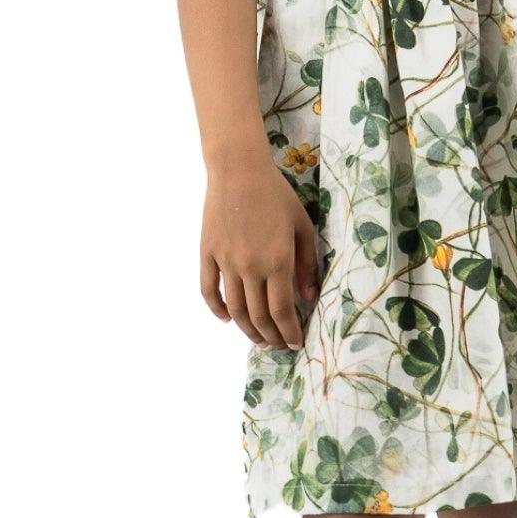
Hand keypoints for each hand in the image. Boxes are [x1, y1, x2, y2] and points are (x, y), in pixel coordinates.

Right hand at [200, 157, 320, 349]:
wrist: (238, 171)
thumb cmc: (276, 195)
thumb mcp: (302, 226)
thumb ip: (306, 264)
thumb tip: (308, 297)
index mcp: (278, 261)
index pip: (282, 311)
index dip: (289, 333)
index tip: (295, 343)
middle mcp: (250, 267)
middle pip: (258, 316)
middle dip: (271, 337)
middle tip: (279, 346)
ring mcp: (226, 262)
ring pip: (235, 309)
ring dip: (247, 330)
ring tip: (259, 339)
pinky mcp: (208, 254)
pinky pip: (208, 290)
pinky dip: (216, 309)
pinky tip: (226, 319)